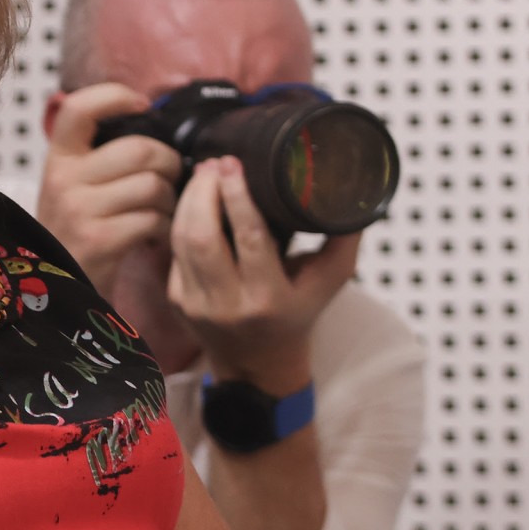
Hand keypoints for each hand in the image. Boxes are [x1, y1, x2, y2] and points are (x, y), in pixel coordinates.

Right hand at [38, 84, 181, 296]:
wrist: (56, 286)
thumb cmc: (77, 229)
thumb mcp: (73, 185)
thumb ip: (100, 155)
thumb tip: (152, 121)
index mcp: (58, 158)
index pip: (78, 108)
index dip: (115, 96)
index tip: (141, 105)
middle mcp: (63, 179)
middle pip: (140, 149)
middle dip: (169, 163)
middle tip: (171, 178)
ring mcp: (79, 209)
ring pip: (153, 186)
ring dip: (171, 200)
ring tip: (162, 212)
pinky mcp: (99, 239)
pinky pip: (153, 219)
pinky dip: (165, 228)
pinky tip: (155, 235)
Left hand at [166, 156, 359, 390]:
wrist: (258, 366)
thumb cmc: (296, 316)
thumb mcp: (329, 282)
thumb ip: (342, 240)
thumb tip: (355, 194)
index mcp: (269, 298)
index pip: (249, 239)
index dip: (237, 198)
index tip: (233, 164)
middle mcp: (228, 304)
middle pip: (202, 237)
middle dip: (203, 193)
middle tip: (214, 164)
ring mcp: (196, 305)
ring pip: (181, 241)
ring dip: (188, 202)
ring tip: (203, 174)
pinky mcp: (176, 301)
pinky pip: (173, 253)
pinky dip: (181, 222)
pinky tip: (193, 201)